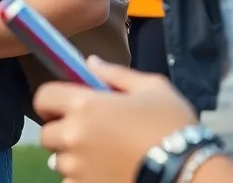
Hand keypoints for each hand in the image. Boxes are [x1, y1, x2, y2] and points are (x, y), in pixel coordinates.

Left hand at [35, 57, 198, 182]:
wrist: (189, 172)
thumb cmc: (171, 125)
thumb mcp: (152, 88)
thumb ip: (116, 74)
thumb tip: (90, 62)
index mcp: (85, 105)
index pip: (43, 97)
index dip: (51, 101)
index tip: (63, 106)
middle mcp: (74, 136)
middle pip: (47, 134)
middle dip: (62, 131)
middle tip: (88, 133)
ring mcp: (78, 167)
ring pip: (59, 161)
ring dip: (72, 157)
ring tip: (100, 155)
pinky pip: (71, 182)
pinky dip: (82, 178)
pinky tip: (104, 172)